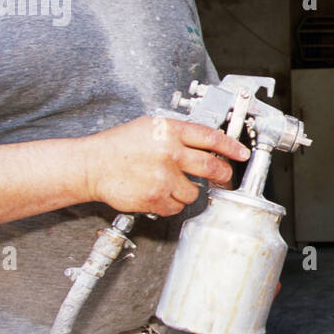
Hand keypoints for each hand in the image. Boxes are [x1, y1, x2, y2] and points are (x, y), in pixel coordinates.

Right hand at [79, 117, 249, 215]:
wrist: (92, 165)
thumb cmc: (118, 146)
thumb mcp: (150, 127)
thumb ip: (177, 134)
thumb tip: (205, 144)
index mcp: (170, 132)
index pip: (211, 138)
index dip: (231, 147)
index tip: (242, 153)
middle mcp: (170, 153)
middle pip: (212, 167)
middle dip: (222, 174)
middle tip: (222, 176)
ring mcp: (164, 177)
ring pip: (194, 191)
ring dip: (186, 190)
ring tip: (167, 182)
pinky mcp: (156, 198)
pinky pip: (176, 206)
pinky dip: (170, 203)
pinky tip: (156, 192)